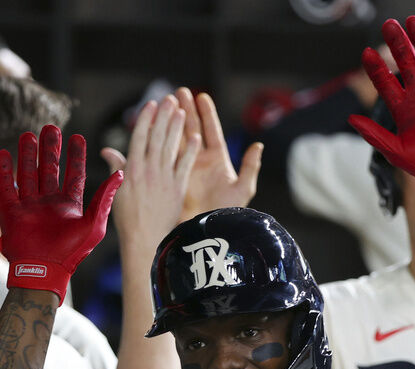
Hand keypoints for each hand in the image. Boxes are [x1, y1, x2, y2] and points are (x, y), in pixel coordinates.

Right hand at [0, 125, 121, 304]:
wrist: (44, 271)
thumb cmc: (72, 252)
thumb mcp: (94, 223)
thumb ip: (105, 197)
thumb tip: (122, 172)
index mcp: (70, 205)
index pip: (74, 175)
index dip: (75, 156)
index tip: (77, 137)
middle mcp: (50, 203)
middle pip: (50, 169)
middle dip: (50, 149)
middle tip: (51, 128)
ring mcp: (30, 206)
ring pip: (28, 173)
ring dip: (28, 154)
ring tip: (29, 134)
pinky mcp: (11, 211)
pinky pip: (7, 186)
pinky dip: (4, 170)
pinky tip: (4, 152)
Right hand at [100, 95, 198, 245]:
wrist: (144, 239)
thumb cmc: (128, 218)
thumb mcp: (115, 191)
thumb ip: (116, 168)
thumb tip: (107, 150)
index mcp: (131, 169)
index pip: (140, 137)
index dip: (146, 119)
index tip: (151, 104)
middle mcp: (148, 170)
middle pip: (157, 137)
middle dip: (164, 116)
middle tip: (171, 98)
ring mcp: (164, 178)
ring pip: (171, 147)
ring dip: (177, 128)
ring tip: (182, 110)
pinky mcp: (177, 189)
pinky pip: (184, 165)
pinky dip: (189, 151)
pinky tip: (195, 138)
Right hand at [175, 87, 261, 221]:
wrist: (209, 231)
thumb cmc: (228, 212)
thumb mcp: (243, 189)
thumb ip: (250, 166)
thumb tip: (258, 145)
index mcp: (217, 160)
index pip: (211, 131)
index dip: (206, 114)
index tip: (201, 96)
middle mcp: (200, 162)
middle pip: (192, 130)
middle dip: (186, 110)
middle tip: (178, 92)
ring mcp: (186, 168)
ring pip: (178, 139)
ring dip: (172, 121)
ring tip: (166, 103)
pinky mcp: (174, 176)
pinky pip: (168, 155)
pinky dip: (162, 141)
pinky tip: (156, 126)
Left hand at [348, 16, 414, 203]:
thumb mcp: (396, 152)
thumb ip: (374, 134)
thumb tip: (350, 119)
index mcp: (404, 110)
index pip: (386, 83)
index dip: (376, 68)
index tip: (366, 52)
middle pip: (408, 64)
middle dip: (399, 45)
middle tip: (389, 24)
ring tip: (413, 21)